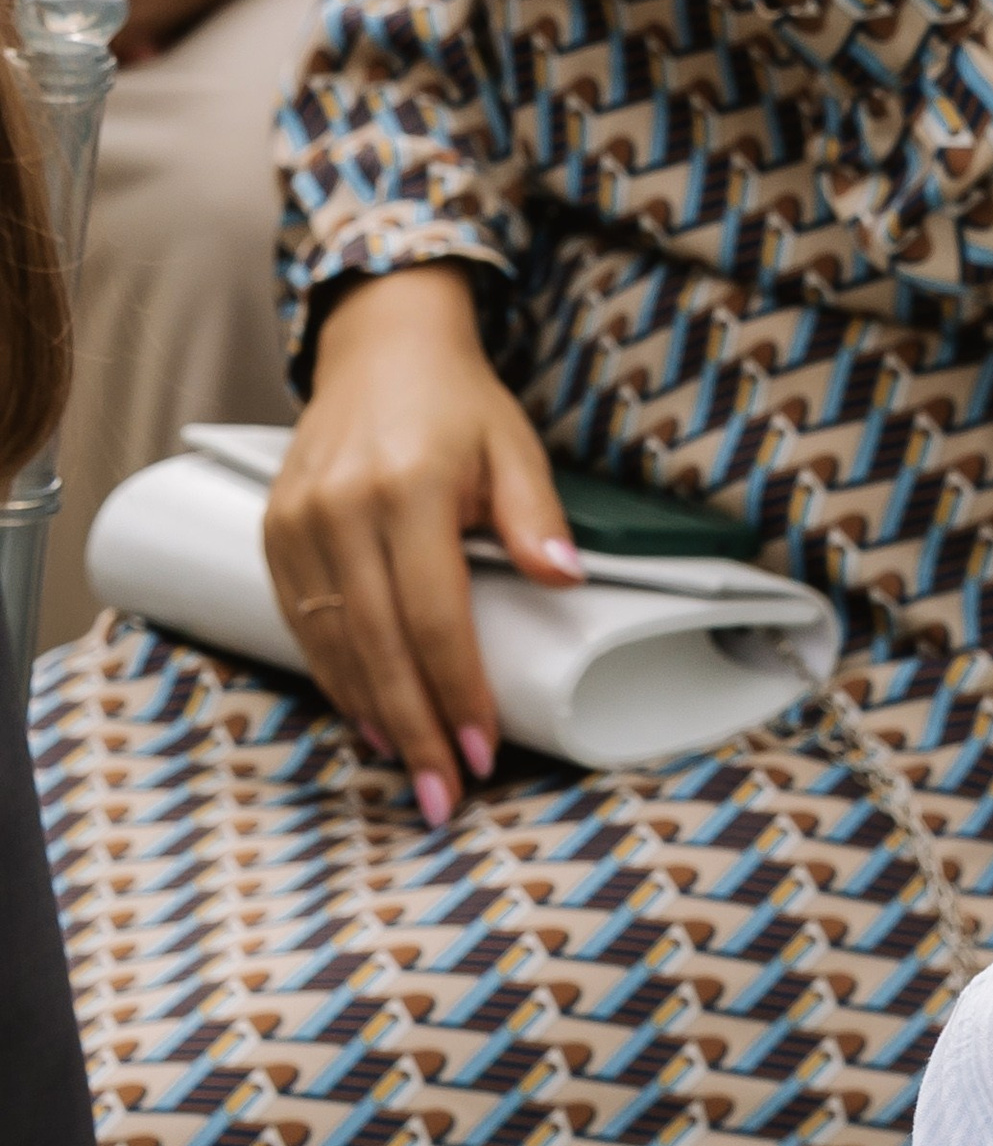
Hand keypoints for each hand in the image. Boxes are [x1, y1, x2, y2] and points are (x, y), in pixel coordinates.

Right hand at [263, 265, 581, 821]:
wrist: (379, 348)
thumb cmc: (457, 407)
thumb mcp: (515, 448)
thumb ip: (538, 517)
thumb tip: (564, 580)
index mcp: (404, 489)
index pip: (434, 617)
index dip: (458, 693)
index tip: (482, 751)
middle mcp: (340, 507)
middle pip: (379, 645)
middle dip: (417, 730)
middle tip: (446, 796)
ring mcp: (298, 520)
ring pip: (332, 643)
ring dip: (373, 715)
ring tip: (413, 771)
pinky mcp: (274, 531)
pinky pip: (302, 621)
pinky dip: (335, 677)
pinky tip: (369, 718)